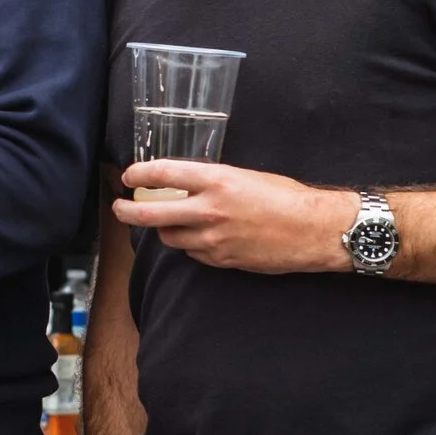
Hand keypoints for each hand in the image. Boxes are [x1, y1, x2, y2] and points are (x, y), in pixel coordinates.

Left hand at [113, 161, 351, 274]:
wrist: (315, 230)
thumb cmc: (287, 198)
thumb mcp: (246, 176)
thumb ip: (214, 181)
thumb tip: (187, 184)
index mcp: (217, 181)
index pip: (163, 174)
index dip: (139, 175)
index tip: (129, 177)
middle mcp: (210, 210)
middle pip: (152, 214)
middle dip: (128, 212)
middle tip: (120, 208)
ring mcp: (214, 239)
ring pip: (170, 237)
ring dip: (165, 229)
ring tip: (170, 221)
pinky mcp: (222, 260)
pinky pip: (192, 253)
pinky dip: (190, 245)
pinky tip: (200, 237)